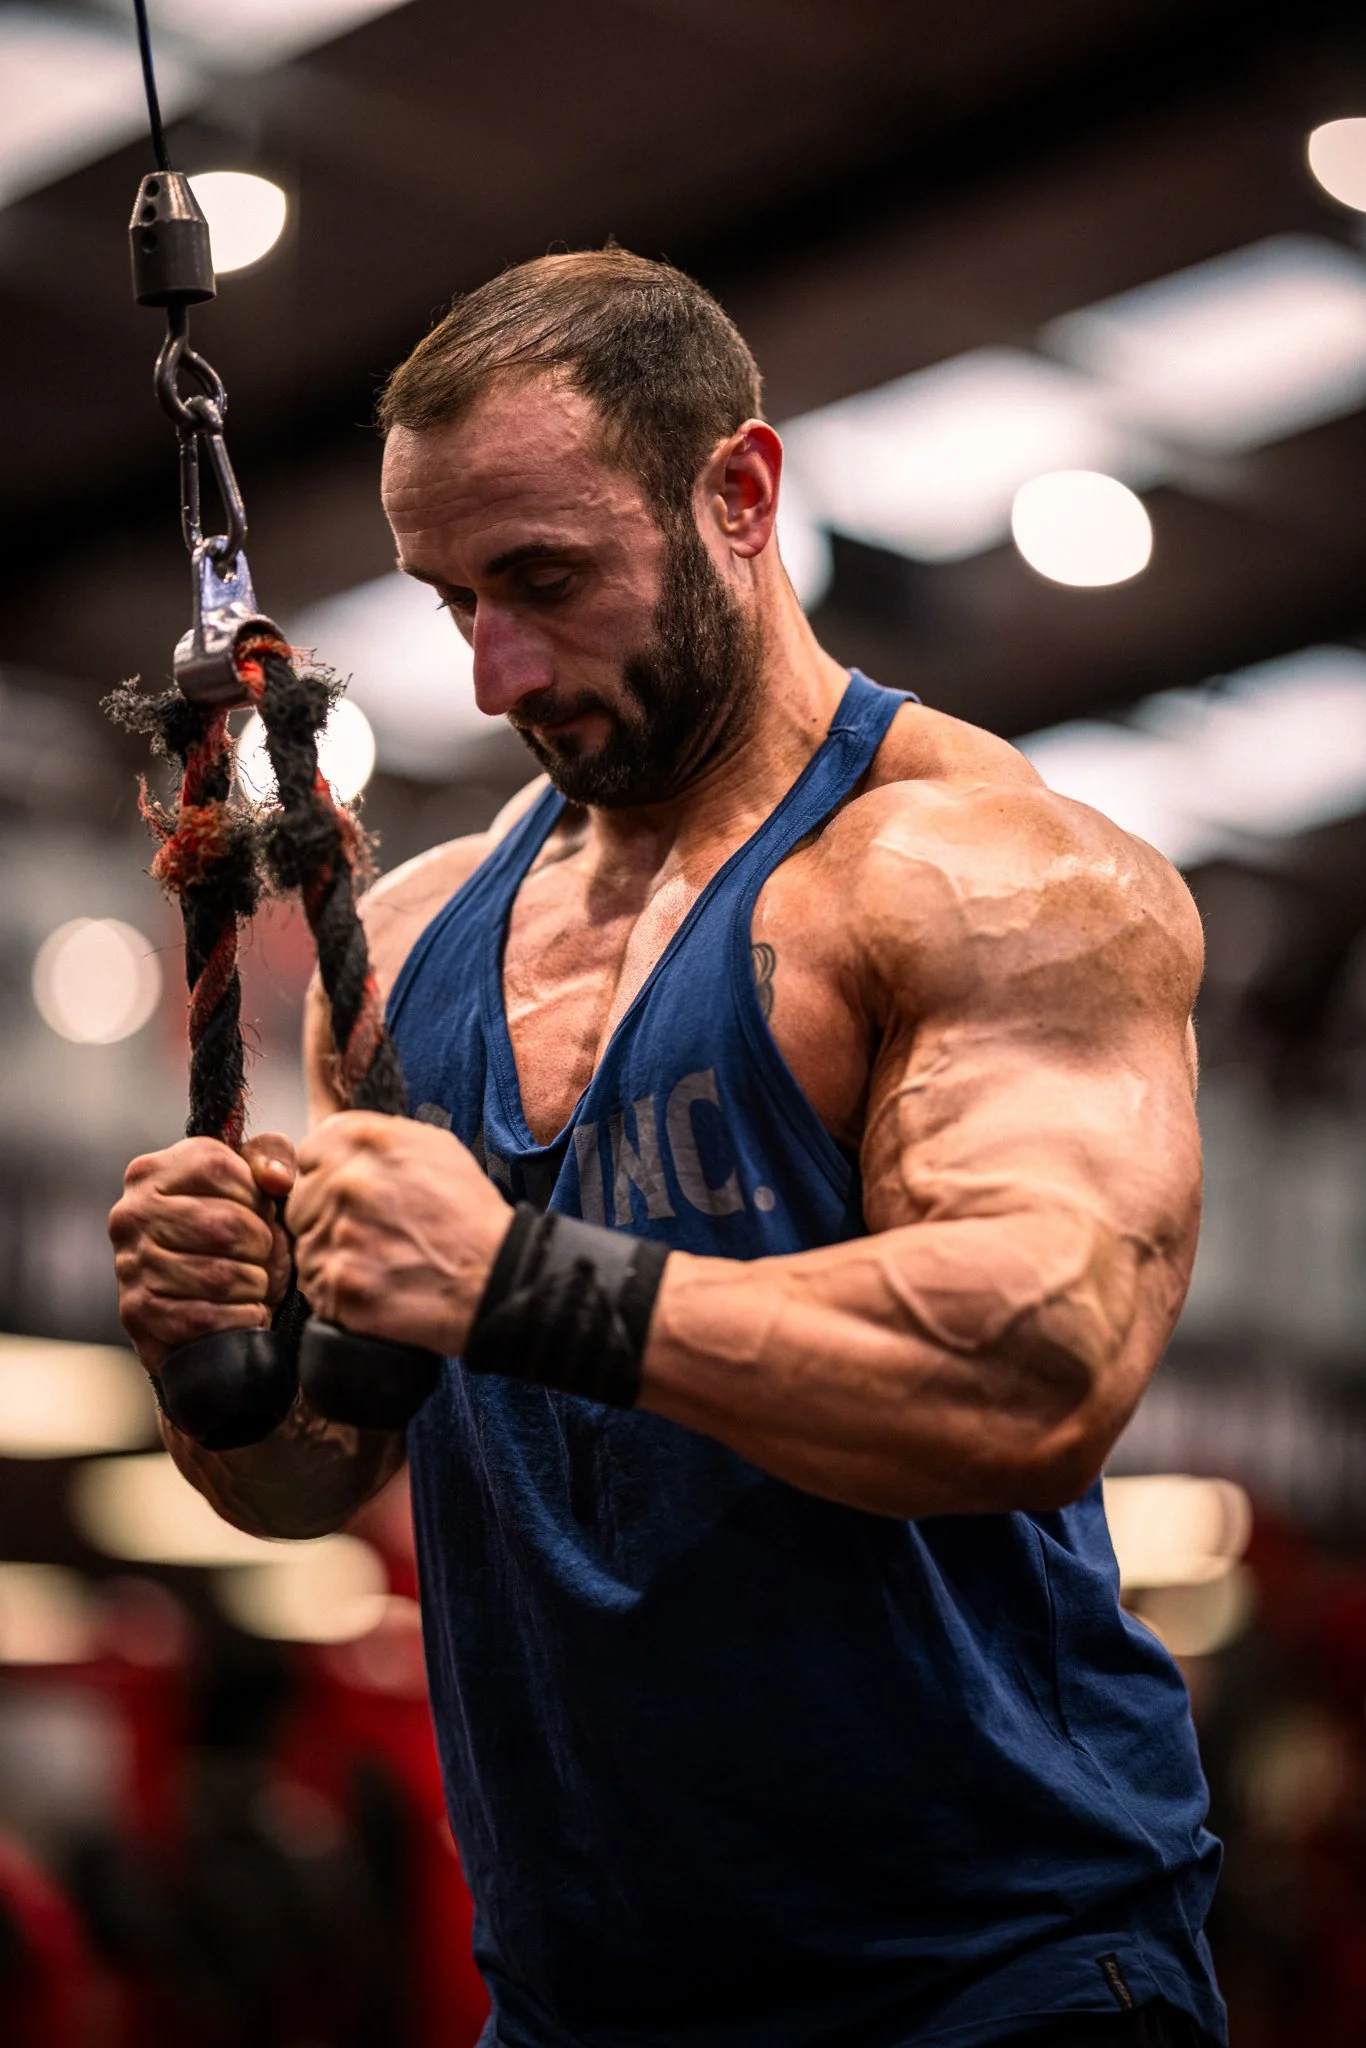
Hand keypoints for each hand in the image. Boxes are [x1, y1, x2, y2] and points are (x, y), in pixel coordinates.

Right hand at [110, 1134, 295, 1373]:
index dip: (254, 1194)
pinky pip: (208, 1318)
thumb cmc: (236, 1236)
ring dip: (254, 1284)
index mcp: (153, 1172)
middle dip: (261, 1245)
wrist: (204, 1311)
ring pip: (221, 1276)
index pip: (216, 1167)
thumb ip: (271, 1157)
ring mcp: (130, 1265)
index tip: (258, 1212)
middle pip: (225, 1225)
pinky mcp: (137, 1314)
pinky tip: (241, 1311)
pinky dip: (241, 1317)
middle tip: (259, 1255)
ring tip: (250, 1283)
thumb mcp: (255, 1184)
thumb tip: (275, 1179)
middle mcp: (132, 1214)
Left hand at [286, 1113, 511, 1354]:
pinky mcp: (337, 1285)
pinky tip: (373, 1282)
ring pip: (305, 1244)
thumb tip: (333, 1138)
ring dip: (331, 1254)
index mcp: (363, 1142)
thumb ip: (375, 1136)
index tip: (345, 1193)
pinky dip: (337, 1288)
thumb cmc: (469, 1215)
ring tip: (376, 1259)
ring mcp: (338, 1236)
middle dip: (324, 1216)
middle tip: (367, 1232)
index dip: (325, 1174)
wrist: (494, 1278)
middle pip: (299, 1201)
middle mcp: (345, 1184)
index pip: (307, 1153)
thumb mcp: (434, 1147)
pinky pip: (314, 1284)